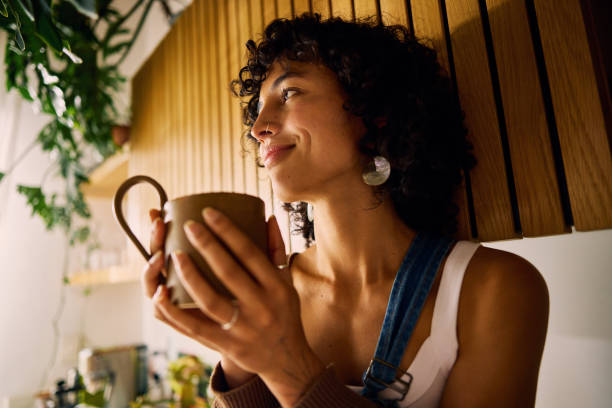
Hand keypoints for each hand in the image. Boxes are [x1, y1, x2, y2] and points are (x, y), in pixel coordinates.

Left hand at [152, 208, 324, 405]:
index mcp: (277, 287)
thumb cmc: (284, 313)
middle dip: (206, 245)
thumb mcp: (287, 281)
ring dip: (189, 275)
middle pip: (229, 272)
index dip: (228, 230)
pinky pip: (195, 328)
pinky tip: (160, 292)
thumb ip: (276, 250)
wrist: (287, 360)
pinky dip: (175, 311)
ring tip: (173, 254)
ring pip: (210, 300)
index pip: (250, 253)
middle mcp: (261, 307)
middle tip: (188, 225)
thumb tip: (268, 217)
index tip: (208, 212)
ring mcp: (243, 329)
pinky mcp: (226, 345)